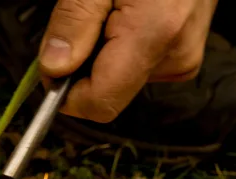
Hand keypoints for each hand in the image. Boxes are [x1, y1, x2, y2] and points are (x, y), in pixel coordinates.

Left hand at [39, 0, 217, 122]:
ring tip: (110, 17)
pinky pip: (137, 71)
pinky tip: (126, 22)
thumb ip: (73, 22)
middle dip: (84, 70)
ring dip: (102, 59)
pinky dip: (121, 54)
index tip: (53, 68)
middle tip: (85, 27)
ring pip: (120, 84)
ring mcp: (181, 59)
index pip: (100, 103)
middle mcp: (174, 55)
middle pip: (108, 95)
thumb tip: (54, 69)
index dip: (68, 94)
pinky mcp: (182, 58)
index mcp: (155, 34)